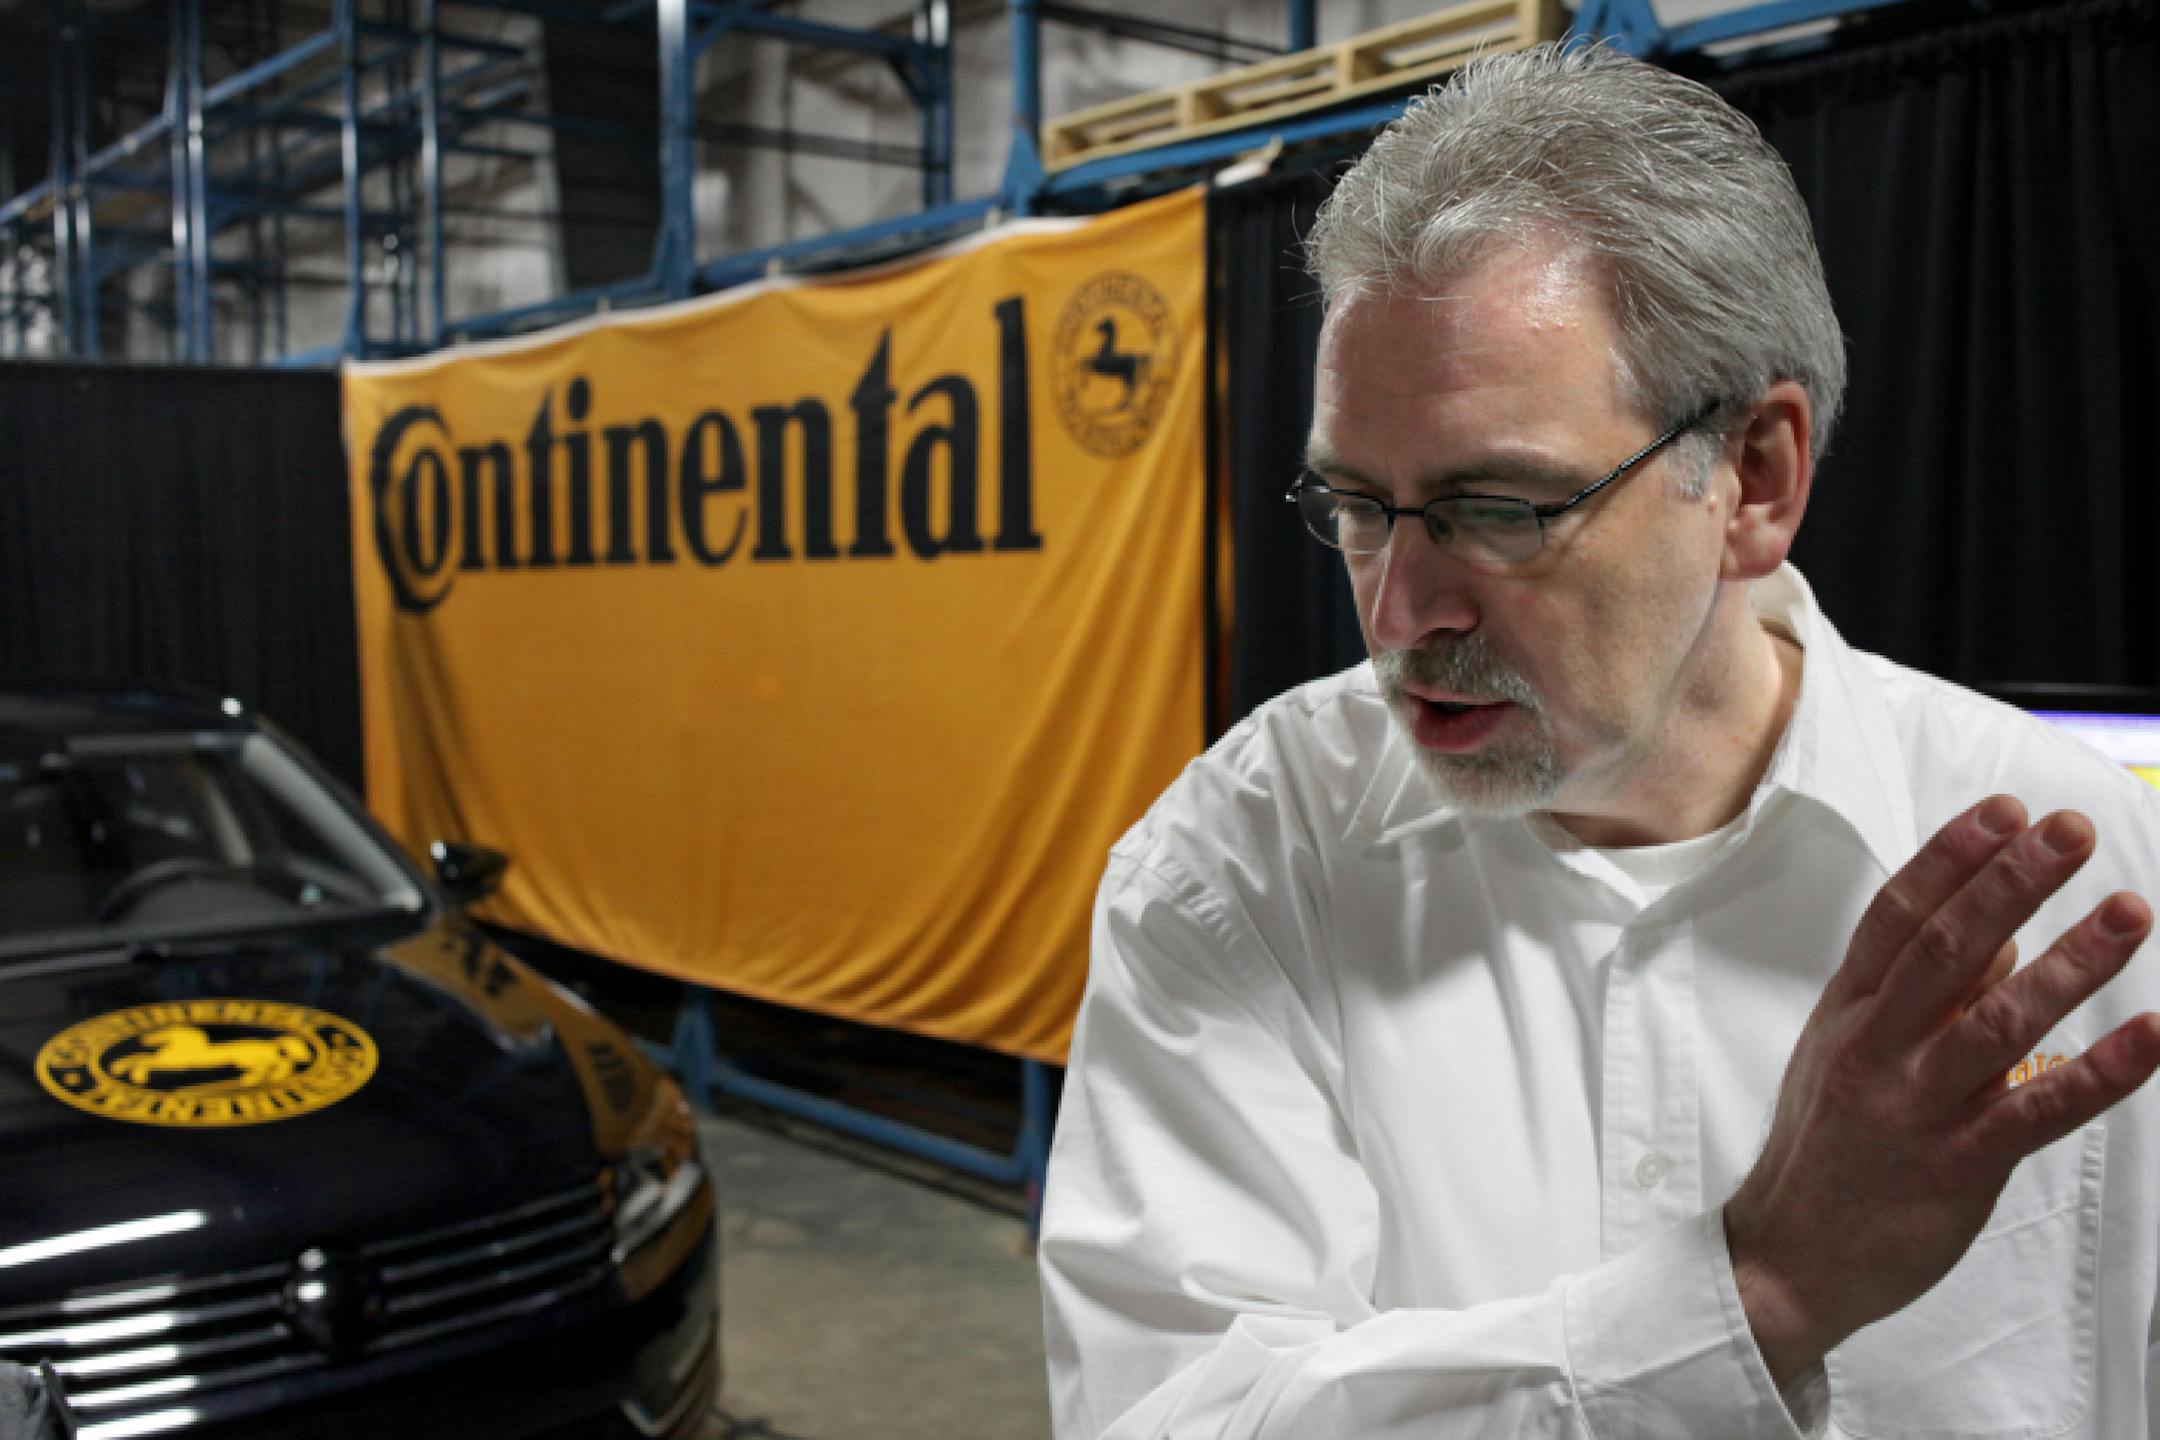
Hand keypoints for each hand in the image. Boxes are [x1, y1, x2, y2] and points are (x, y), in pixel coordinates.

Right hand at [1725, 795, 2159, 1385]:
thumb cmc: (1825, 1149)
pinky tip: (2150, 1036)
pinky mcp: (1958, 1167)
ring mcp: (1914, 1106)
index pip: (1897, 916)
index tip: (2006, 810)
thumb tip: (1995, 934)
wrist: (1790, 1257)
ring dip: (2070, 963)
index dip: (1952, 858)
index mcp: (1848, 1011)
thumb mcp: (1849, 1053)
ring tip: (2128, 913)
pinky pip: (2036, 1111)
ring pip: (1997, 1021)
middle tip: (2070, 832)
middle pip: (1945, 949)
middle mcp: (1876, 1048)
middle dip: (2012, 883)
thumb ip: (1920, 994)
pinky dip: (2098, 1073)